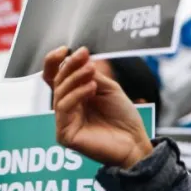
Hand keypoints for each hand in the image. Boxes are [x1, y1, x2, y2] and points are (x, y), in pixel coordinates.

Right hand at [44, 46, 151, 168]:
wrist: (135, 141)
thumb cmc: (124, 117)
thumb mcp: (108, 88)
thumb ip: (91, 75)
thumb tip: (78, 56)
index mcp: (74, 96)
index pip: (55, 77)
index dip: (55, 62)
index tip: (66, 48)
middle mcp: (66, 109)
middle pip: (57, 83)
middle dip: (70, 67)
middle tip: (84, 56)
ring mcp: (64, 122)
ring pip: (60, 94)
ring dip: (75, 78)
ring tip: (91, 70)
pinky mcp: (65, 135)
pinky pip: (64, 109)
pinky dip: (76, 95)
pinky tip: (92, 87)